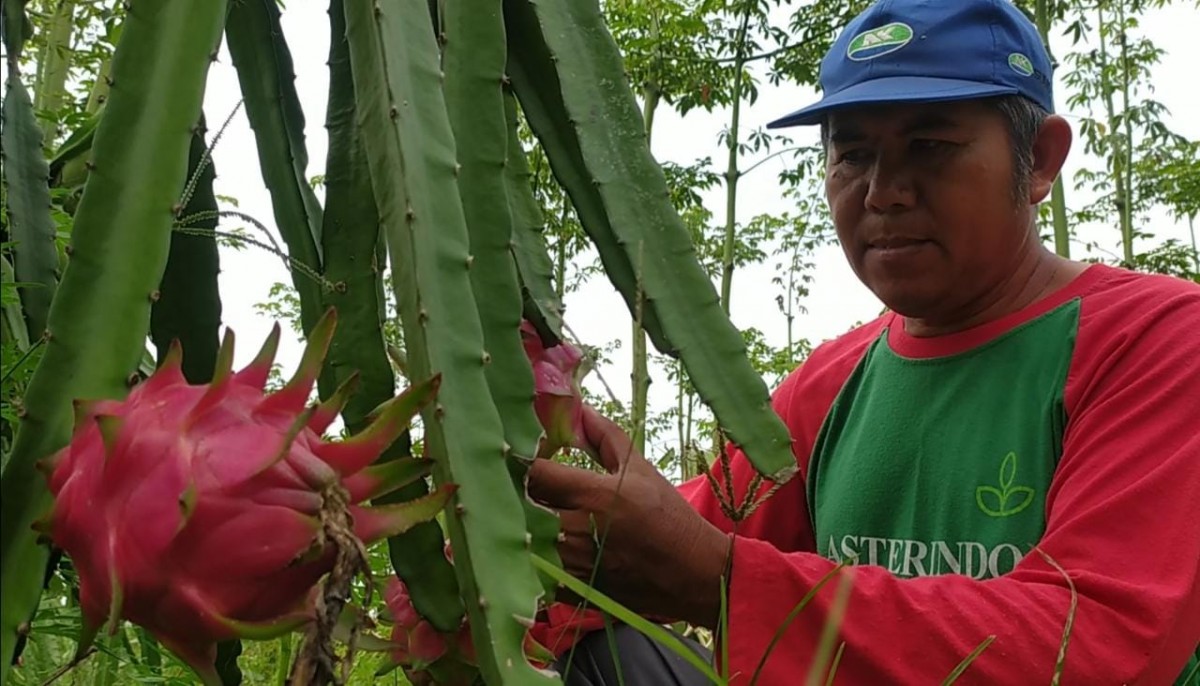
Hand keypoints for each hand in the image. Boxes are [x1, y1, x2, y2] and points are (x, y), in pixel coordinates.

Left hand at [527, 405, 731, 627]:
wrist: (693, 572)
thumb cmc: (668, 515)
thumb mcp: (640, 469)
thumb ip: (604, 436)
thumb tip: (579, 408)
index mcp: (593, 495)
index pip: (533, 472)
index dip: (519, 460)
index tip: (518, 452)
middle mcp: (577, 529)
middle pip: (519, 506)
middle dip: (513, 491)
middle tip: (512, 479)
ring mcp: (572, 563)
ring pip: (522, 539)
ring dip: (518, 522)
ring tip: (520, 508)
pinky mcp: (572, 588)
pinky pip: (534, 569)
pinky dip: (529, 553)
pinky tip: (536, 541)